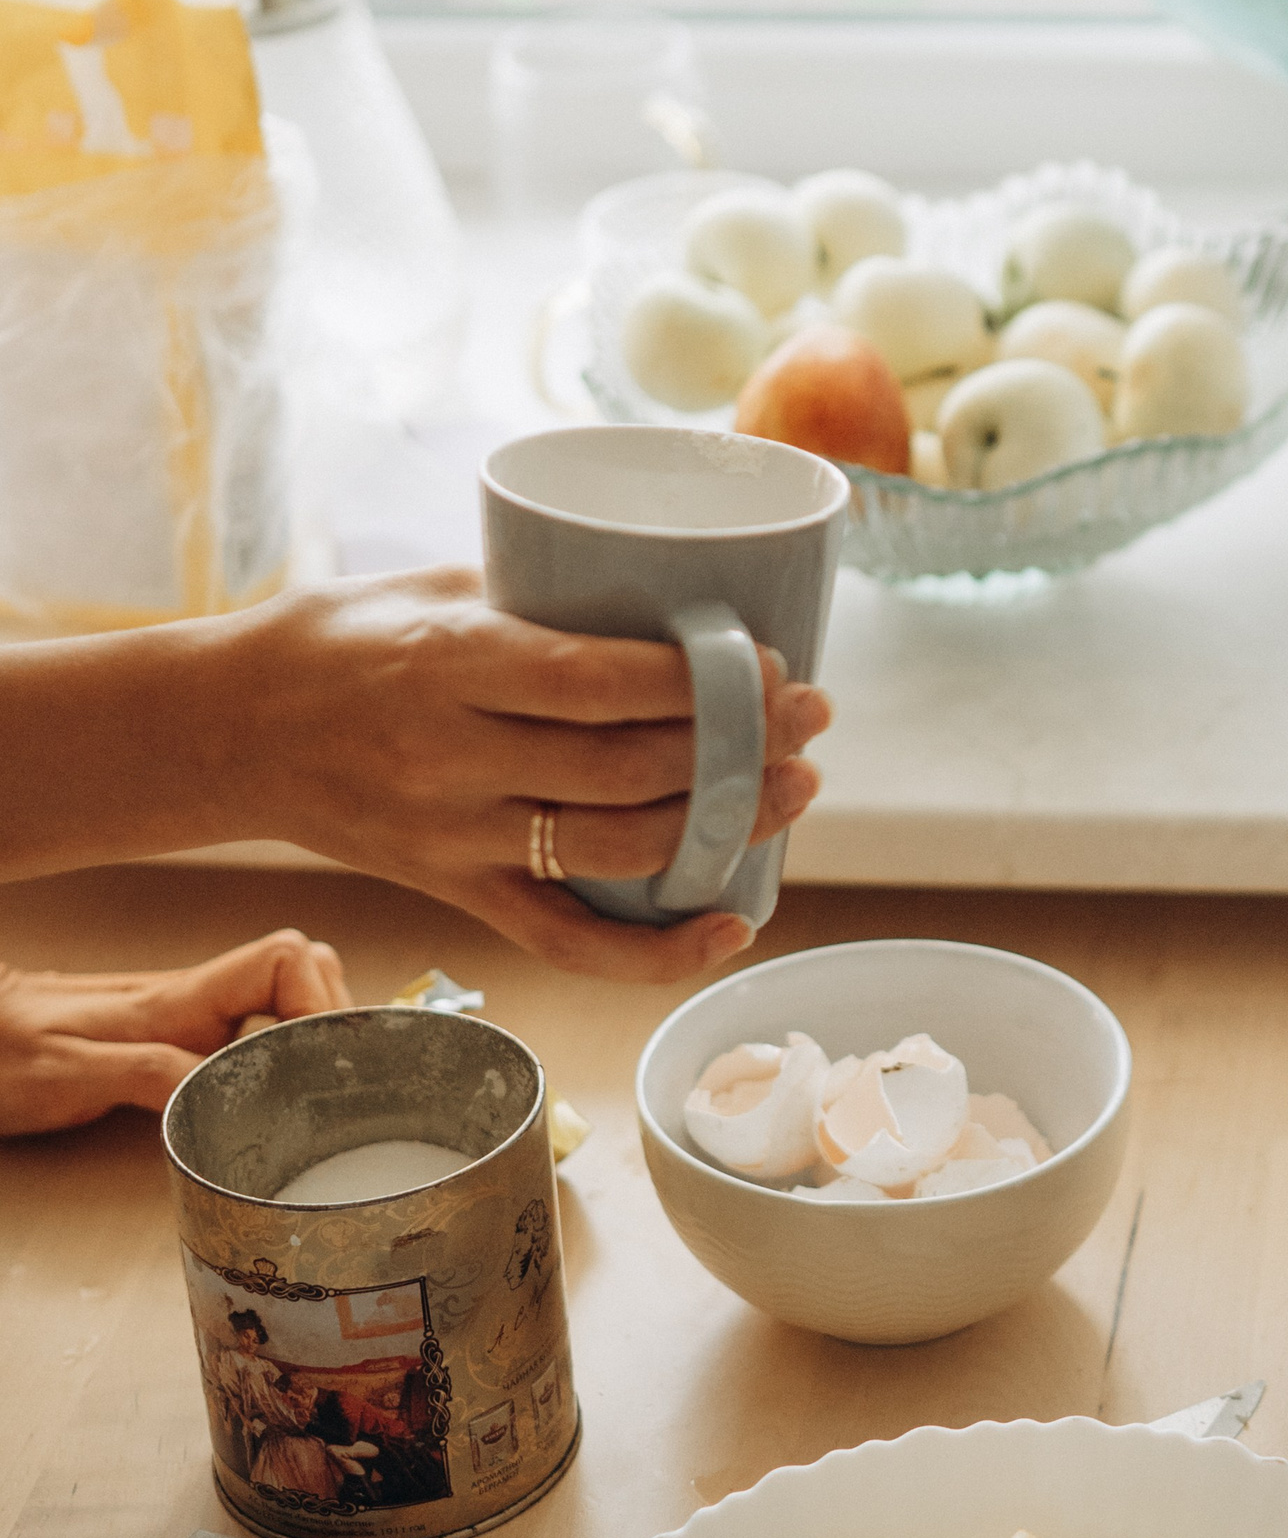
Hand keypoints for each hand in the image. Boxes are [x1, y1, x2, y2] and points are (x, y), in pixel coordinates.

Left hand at [0, 930, 347, 1135]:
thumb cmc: (3, 1055)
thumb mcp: (68, 1074)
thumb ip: (149, 1073)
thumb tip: (226, 1085)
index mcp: (176, 1001)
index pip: (285, 960)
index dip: (319, 999)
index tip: (326, 1054)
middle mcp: (194, 998)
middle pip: (306, 970)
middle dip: (335, 1014)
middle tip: (338, 1073)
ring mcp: (190, 1013)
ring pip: (287, 995)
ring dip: (316, 1029)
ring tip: (320, 1080)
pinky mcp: (179, 1033)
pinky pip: (256, 1023)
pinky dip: (284, 1048)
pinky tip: (276, 1087)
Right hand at [211, 572, 831, 982]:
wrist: (227, 726)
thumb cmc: (344, 637)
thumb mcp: (436, 587)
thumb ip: (547, 599)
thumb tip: (680, 592)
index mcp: (448, 664)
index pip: (596, 682)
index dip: (699, 681)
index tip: (772, 664)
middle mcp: (451, 758)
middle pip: (624, 771)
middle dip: (737, 748)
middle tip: (810, 719)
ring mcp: (454, 838)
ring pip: (614, 850)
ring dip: (723, 826)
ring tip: (794, 787)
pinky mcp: (456, 892)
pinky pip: (566, 941)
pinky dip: (657, 950)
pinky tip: (733, 922)